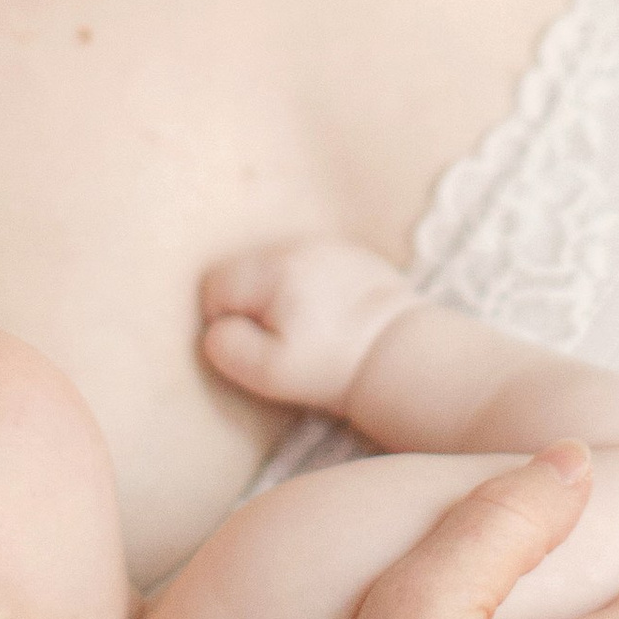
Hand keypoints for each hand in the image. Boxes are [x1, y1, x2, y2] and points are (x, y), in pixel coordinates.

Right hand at [202, 237, 417, 414]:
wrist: (405, 356)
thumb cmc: (334, 367)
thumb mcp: (271, 374)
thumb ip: (228, 348)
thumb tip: (217, 328)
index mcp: (272, 269)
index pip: (214, 287)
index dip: (226, 322)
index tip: (259, 346)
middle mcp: (297, 245)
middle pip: (243, 272)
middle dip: (251, 306)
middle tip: (286, 340)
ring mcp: (327, 244)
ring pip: (275, 268)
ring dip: (280, 296)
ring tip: (310, 328)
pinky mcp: (352, 253)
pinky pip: (309, 265)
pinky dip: (311, 288)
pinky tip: (332, 315)